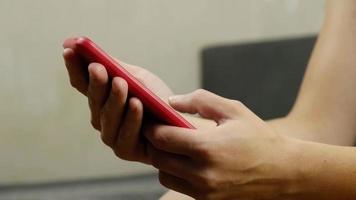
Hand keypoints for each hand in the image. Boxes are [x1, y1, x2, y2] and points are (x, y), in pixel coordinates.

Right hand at [62, 38, 172, 163]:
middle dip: (96, 83)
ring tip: (121, 83)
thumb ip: (117, 67)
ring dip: (114, 99)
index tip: (69, 50)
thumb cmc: (158, 99)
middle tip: (98, 67)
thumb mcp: (138, 78)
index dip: (74, 67)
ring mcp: (112, 135)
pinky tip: (136, 104)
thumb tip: (93, 51)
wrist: (181, 122)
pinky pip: (125, 135)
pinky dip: (131, 119)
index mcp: (102, 98)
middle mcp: (102, 117)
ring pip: (107, 118)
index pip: (82, 83)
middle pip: (94, 100)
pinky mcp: (125, 150)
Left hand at [144, 89, 301, 199]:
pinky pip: (179, 186)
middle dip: (154, 143)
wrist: (285, 173)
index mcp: (207, 148)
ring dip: (163, 161)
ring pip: (164, 176)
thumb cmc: (259, 138)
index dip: (151, 128)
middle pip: (158, 159)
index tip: (152, 121)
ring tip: (175, 147)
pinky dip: (176, 174)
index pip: (162, 139)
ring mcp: (204, 192)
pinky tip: (188, 161)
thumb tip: (171, 101)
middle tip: (160, 132)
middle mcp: (202, 174)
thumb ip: (199, 100)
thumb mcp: (233, 110)